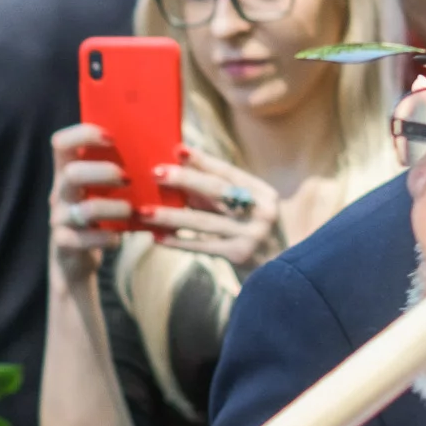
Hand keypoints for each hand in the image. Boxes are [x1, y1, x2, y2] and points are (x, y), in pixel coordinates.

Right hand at [49, 123, 130, 282]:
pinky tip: (118, 238)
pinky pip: (85, 239)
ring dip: (114, 208)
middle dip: (103, 172)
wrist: (76, 258)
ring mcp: (60, 218)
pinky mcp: (65, 243)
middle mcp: (60, 192)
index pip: (61, 143)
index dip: (83, 134)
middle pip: (72, 173)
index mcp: (66, 172)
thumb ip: (115, 169)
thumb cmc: (98, 215)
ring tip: (132, 211)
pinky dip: (107, 238)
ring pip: (85, 209)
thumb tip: (160, 150)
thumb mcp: (100, 190)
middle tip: (127, 178)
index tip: (111, 138)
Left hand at [148, 147, 281, 272]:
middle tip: (155, 173)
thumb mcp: (244, 211)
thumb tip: (181, 176)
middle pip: (217, 191)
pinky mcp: (241, 255)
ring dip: (171, 216)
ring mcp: (252, 234)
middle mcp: (261, 211)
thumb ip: (217, 196)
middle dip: (184, 180)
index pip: (228, 172)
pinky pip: (202, 246)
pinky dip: (179, 241)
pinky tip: (158, 237)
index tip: (177, 150)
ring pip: (204, 221)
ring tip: (145, 211)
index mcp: (263, 193)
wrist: (281, 275)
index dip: (203, 161)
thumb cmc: (253, 235)